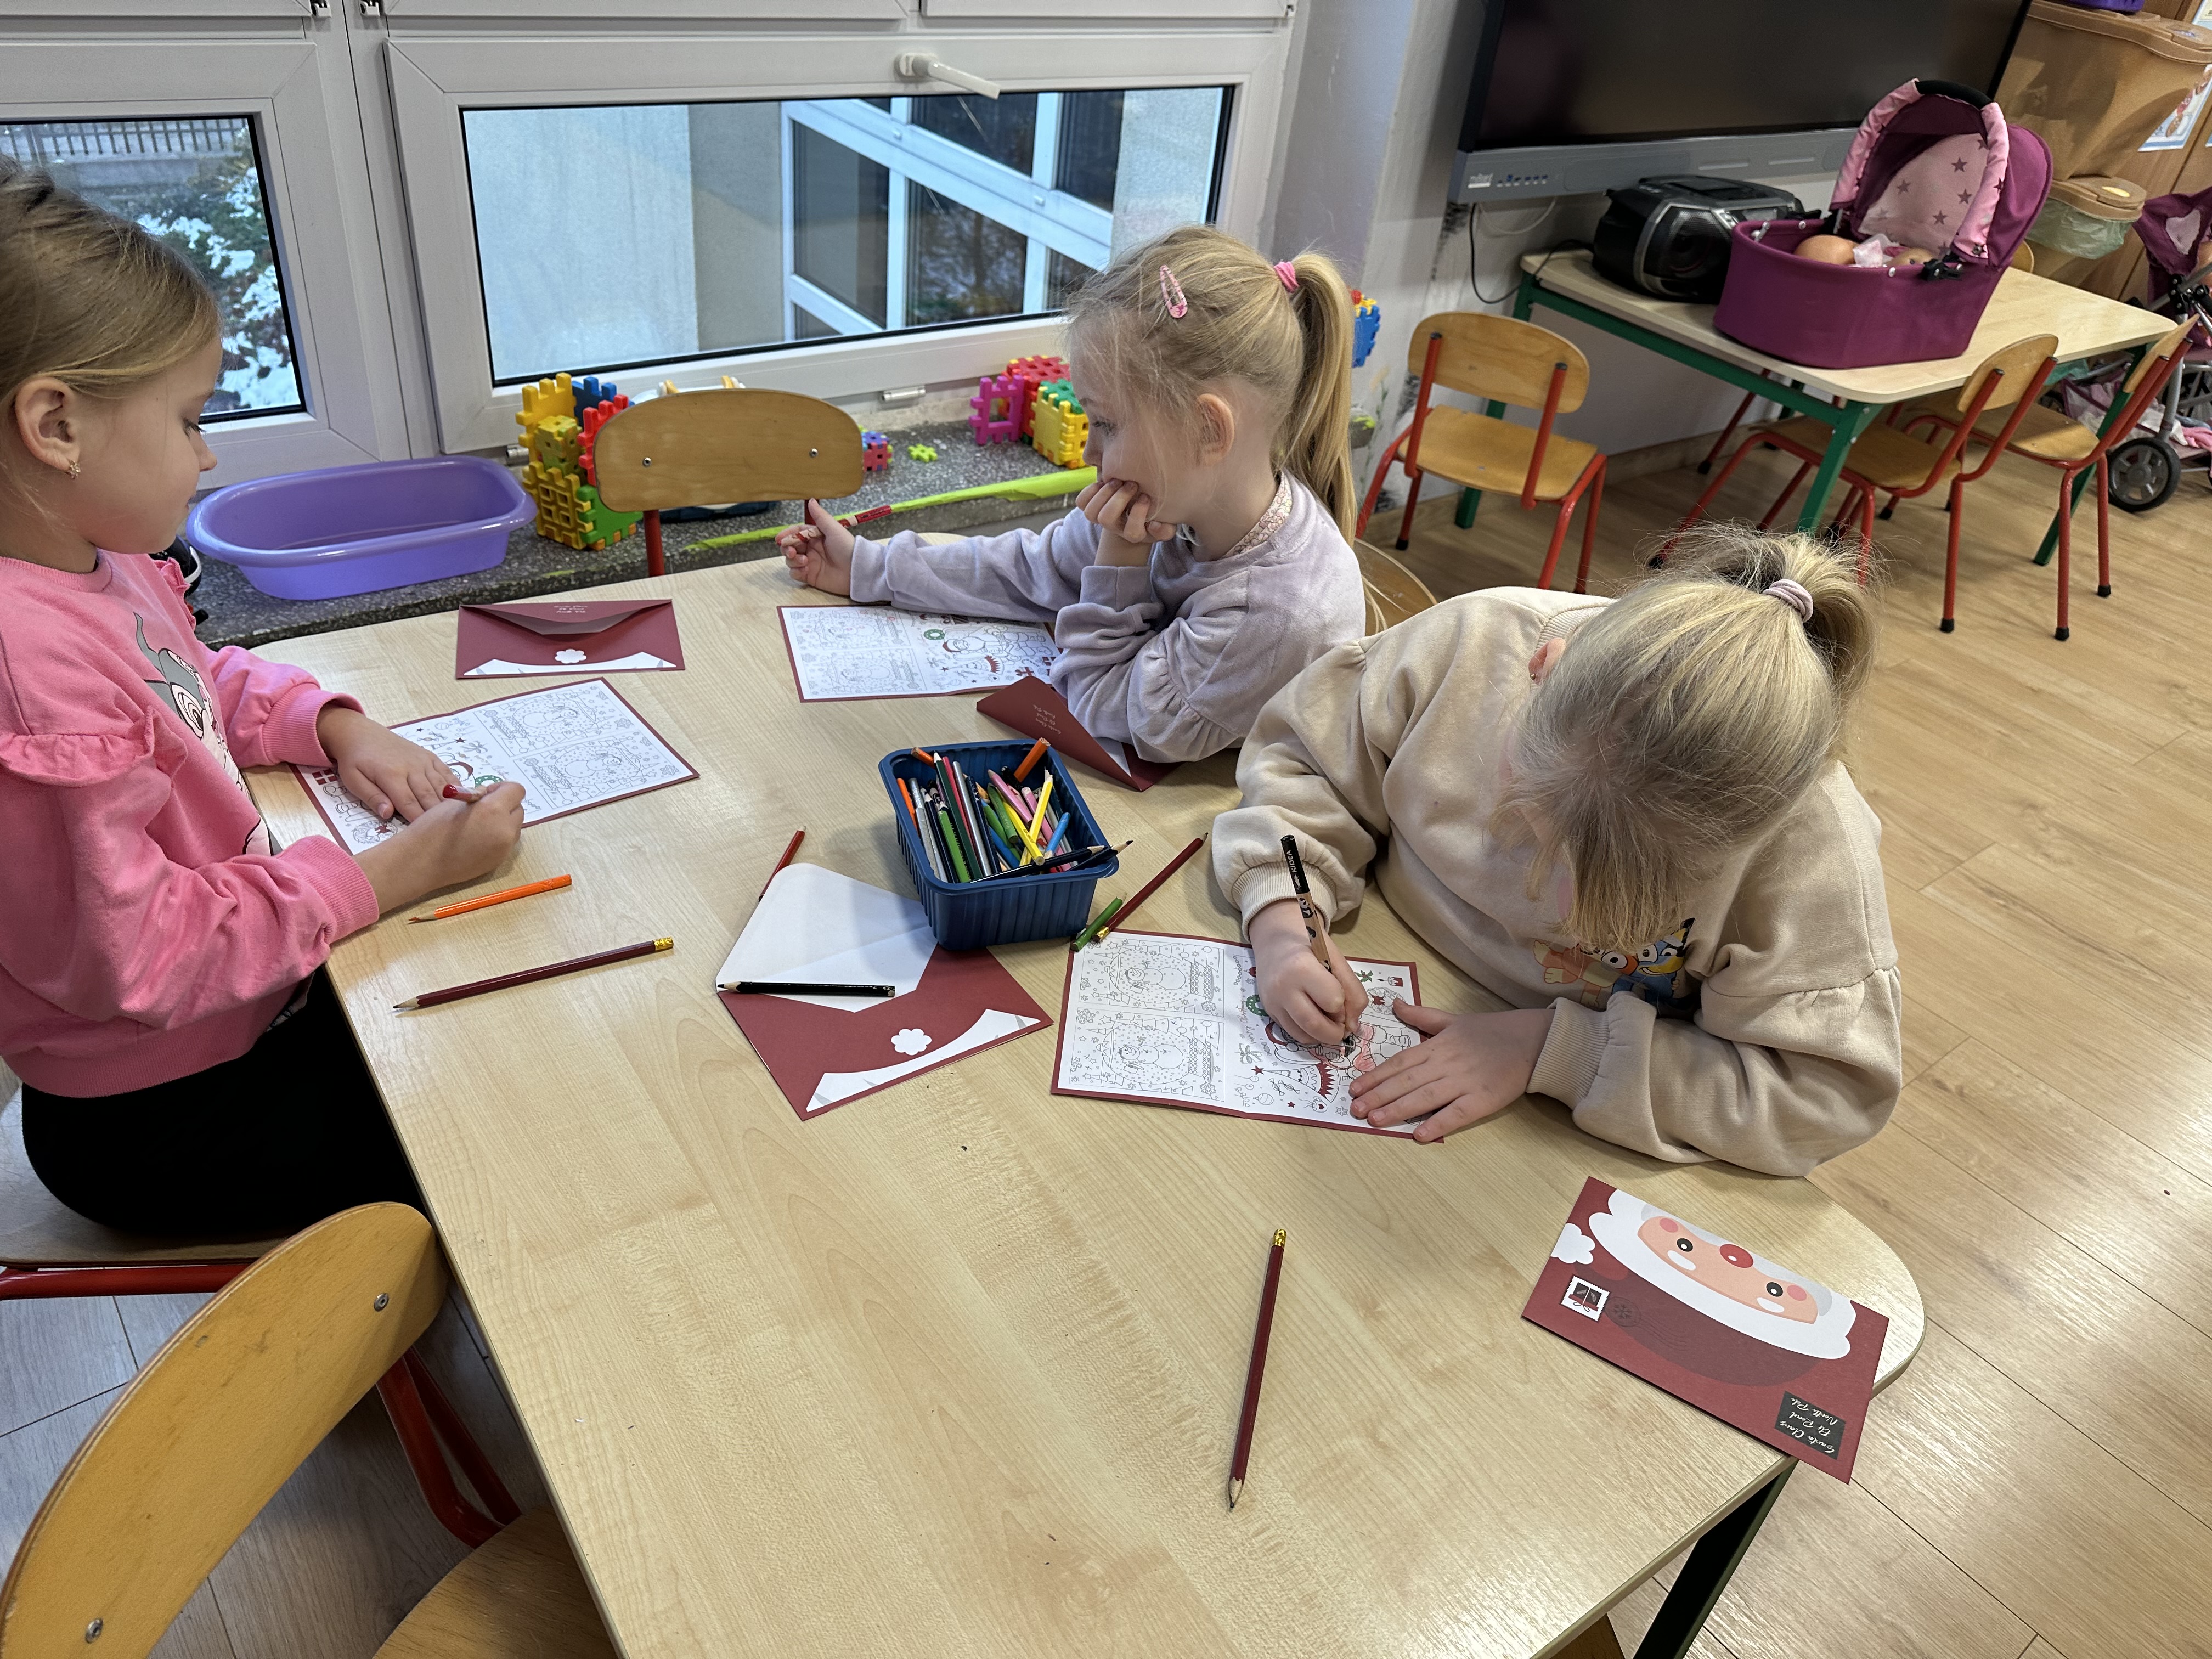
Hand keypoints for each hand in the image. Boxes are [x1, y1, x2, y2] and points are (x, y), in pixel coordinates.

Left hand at [317, 706, 452, 822]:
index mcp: (391, 775)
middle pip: (429, 796)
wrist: (361, 733)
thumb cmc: (355, 760)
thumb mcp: (353, 780)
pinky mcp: (430, 757)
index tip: (427, 837)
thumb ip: (372, 797)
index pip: (409, 803)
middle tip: (448, 832)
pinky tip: (463, 799)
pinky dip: (456, 786)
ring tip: (459, 820)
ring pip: (441, 786)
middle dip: (438, 816)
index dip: (418, 821)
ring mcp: (423, 761)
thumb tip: (388, 814)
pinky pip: (447, 773)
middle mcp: (411, 767)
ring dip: (450, 804)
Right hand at [353, 783, 526, 912]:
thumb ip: (479, 796)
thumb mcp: (455, 801)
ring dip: (503, 821)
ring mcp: (504, 848)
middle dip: (505, 805)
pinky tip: (477, 839)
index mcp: (493, 810)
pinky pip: (506, 842)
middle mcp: (505, 830)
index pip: (516, 790)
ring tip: (478, 825)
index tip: (485, 794)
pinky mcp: (499, 861)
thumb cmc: (432, 827)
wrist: (421, 862)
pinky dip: (498, 836)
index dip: (502, 788)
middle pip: (518, 809)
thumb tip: (490, 795)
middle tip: (482, 808)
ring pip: (514, 827)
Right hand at [777, 498, 854, 594]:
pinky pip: (795, 574)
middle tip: (792, 551)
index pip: (797, 533)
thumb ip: (820, 517)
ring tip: (804, 561)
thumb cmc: (847, 548)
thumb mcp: (834, 529)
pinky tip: (804, 571)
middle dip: (787, 548)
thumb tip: (811, 500)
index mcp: (816, 537)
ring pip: (791, 560)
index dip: (787, 535)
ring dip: (792, 560)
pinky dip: (796, 572)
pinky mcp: (810, 576)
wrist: (857, 570)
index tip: (779, 538)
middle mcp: (811, 549)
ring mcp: (810, 563)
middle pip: (790, 547)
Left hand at [1077, 477, 1173, 565]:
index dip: (1138, 514)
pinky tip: (1104, 482)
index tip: (1146, 497)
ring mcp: (1100, 518)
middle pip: (1106, 519)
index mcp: (1134, 533)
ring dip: (1105, 492)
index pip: (1132, 532)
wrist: (1135, 506)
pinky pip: (1081, 502)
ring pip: (1091, 513)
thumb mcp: (1166, 523)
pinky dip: (1091, 490)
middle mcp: (1115, 528)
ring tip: (1118, 481)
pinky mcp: (1091, 506)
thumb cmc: (1154, 512)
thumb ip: (1166, 529)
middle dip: (1118, 498)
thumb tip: (1154, 524)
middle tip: (1132, 484)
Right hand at [1250, 898, 1366, 1045]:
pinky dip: (1309, 1034)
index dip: (1343, 1003)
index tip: (1341, 996)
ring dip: (1323, 1035)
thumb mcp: (1336, 959)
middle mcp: (1283, 987)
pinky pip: (1293, 1034)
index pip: (1333, 1001)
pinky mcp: (1268, 1011)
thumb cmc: (1310, 946)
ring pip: (1304, 1036)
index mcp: (1302, 967)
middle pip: (1316, 1025)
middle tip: (1342, 1023)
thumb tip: (1353, 1027)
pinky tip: (1314, 1019)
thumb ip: (1352, 990)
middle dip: (1336, 1032)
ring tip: (1328, 1020)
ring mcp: (1273, 1002)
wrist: (1275, 942)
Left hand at [1350, 1003, 1553, 1142]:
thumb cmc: (1492, 1030)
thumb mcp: (1453, 1019)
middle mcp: (1447, 1063)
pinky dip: (1438, 1124)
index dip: (1376, 1076)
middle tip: (1355, 1109)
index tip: (1355, 1088)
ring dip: (1398, 1109)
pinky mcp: (1484, 1100)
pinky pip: (1457, 1114)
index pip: (1400, 1062)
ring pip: (1425, 1097)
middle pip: (1407, 1081)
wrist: (1533, 1040)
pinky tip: (1419, 1135)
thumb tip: (1396, 1005)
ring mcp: (1465, 1082)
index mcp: (1438, 1045)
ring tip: (1375, 1120)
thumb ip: (1422, 1016)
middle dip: (1378, 1095)